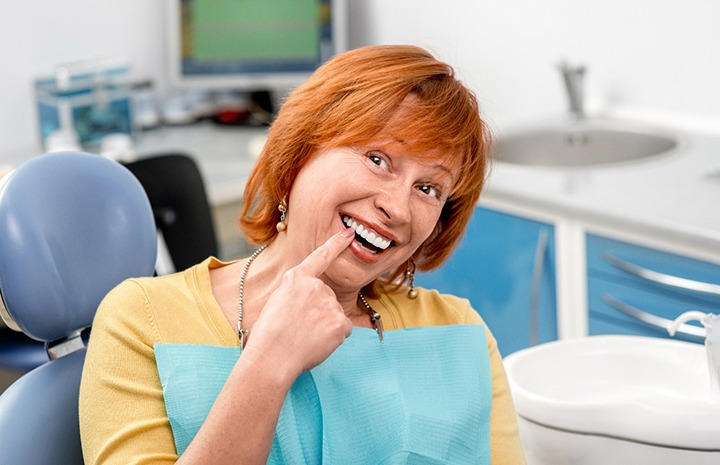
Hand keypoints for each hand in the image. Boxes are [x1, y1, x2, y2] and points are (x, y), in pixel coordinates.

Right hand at [241, 228, 354, 379]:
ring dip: (324, 326)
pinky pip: (343, 329)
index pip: (321, 256)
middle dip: (318, 312)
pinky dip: (334, 338)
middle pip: (326, 297)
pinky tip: (316, 343)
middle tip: (298, 328)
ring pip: (334, 314)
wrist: (271, 358)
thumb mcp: (276, 303)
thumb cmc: (267, 336)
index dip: (336, 243)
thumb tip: (308, 307)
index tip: (349, 234)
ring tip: (304, 337)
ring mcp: (329, 303)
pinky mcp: (340, 321)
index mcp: (296, 278)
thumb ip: (296, 296)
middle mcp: (315, 286)